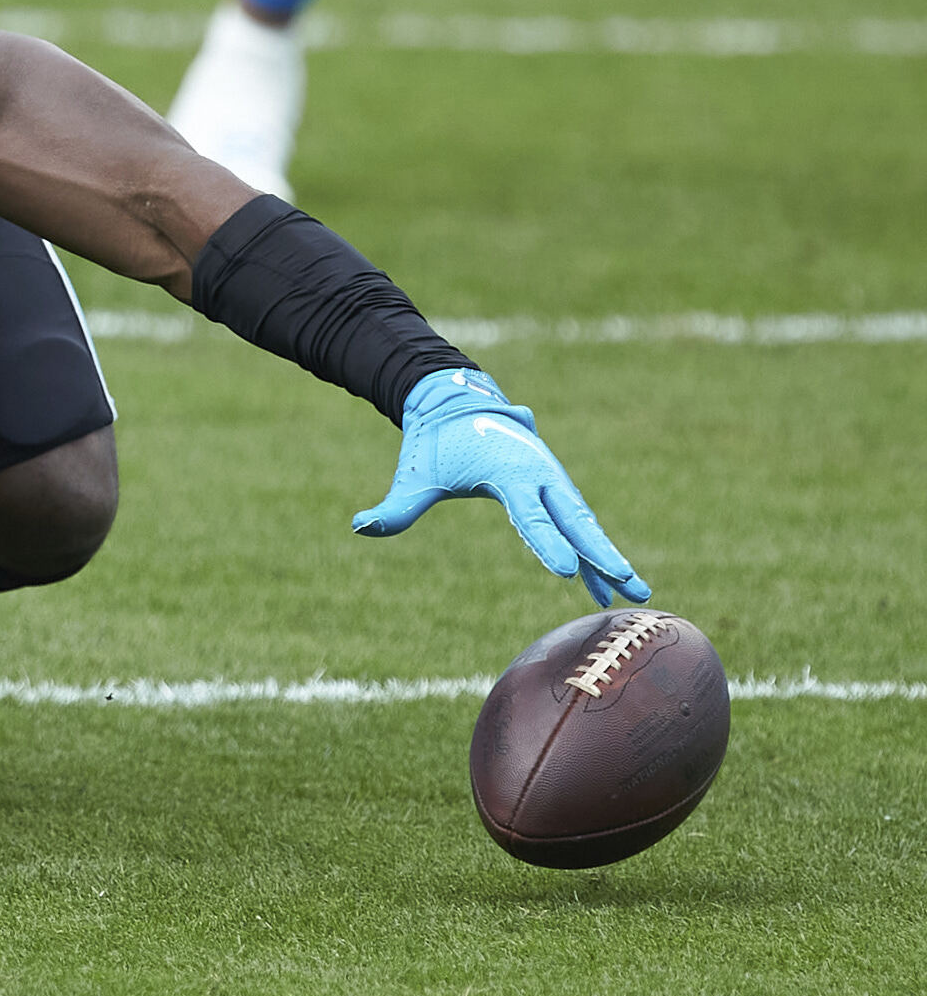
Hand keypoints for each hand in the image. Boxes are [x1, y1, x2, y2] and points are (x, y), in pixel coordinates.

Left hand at [353, 367, 647, 597]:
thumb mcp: (415, 474)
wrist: (458, 403)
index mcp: (507, 472)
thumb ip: (396, 506)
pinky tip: (606, 585)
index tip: (566, 572)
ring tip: (636, 592)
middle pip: (575, 520)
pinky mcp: (554, 488)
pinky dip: (593, 552)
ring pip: (585, 524)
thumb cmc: (435, 443)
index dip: (546, 543)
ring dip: (608, 557)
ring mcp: (552, 480)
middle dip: (602, 553)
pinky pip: (578, 524)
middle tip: (628, 584)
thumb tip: (359, 526)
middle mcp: (539, 474)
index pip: (529, 514)